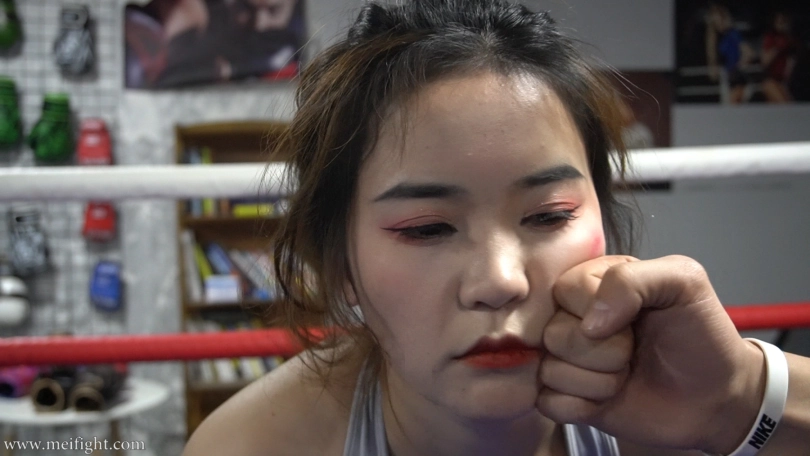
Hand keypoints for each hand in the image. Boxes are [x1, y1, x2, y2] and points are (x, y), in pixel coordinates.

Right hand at [536, 255, 765, 453]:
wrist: (718, 396)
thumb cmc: (701, 334)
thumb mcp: (683, 281)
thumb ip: (632, 280)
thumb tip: (588, 325)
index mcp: (592, 281)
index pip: (566, 289)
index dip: (598, 308)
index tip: (634, 319)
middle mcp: (573, 318)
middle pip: (554, 333)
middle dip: (604, 351)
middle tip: (633, 352)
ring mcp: (567, 360)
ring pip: (551, 370)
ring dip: (598, 381)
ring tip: (626, 375)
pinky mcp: (566, 398)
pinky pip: (550, 403)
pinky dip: (582, 406)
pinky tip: (608, 400)